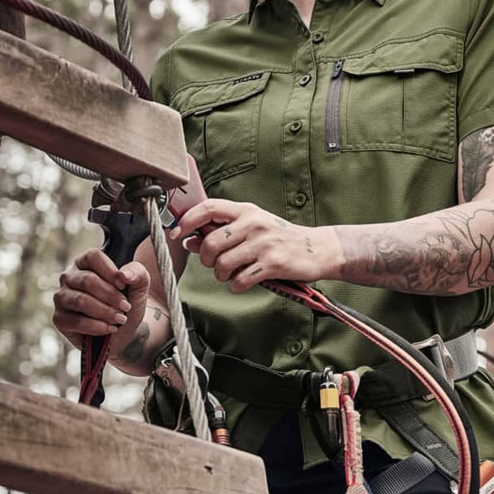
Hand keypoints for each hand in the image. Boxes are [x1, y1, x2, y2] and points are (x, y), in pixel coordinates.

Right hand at [53, 248, 150, 356]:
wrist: (125, 329)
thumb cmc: (128, 300)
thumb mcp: (140, 285)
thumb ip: (137, 273)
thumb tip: (124, 274)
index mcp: (86, 262)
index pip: (92, 256)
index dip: (109, 270)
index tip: (123, 285)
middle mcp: (70, 277)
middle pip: (87, 280)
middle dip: (110, 296)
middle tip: (126, 307)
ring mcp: (62, 297)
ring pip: (80, 301)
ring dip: (105, 312)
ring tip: (120, 318)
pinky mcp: (60, 319)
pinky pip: (76, 322)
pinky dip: (97, 326)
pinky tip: (110, 328)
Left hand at [168, 200, 341, 292]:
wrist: (317, 249)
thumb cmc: (281, 238)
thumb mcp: (252, 228)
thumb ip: (222, 232)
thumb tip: (189, 240)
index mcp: (247, 210)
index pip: (208, 208)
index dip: (187, 220)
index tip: (176, 234)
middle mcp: (254, 223)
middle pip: (212, 243)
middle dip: (208, 260)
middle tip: (217, 264)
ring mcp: (264, 243)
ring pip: (223, 265)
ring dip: (222, 276)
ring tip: (233, 274)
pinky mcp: (273, 264)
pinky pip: (240, 280)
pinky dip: (237, 286)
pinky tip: (245, 281)